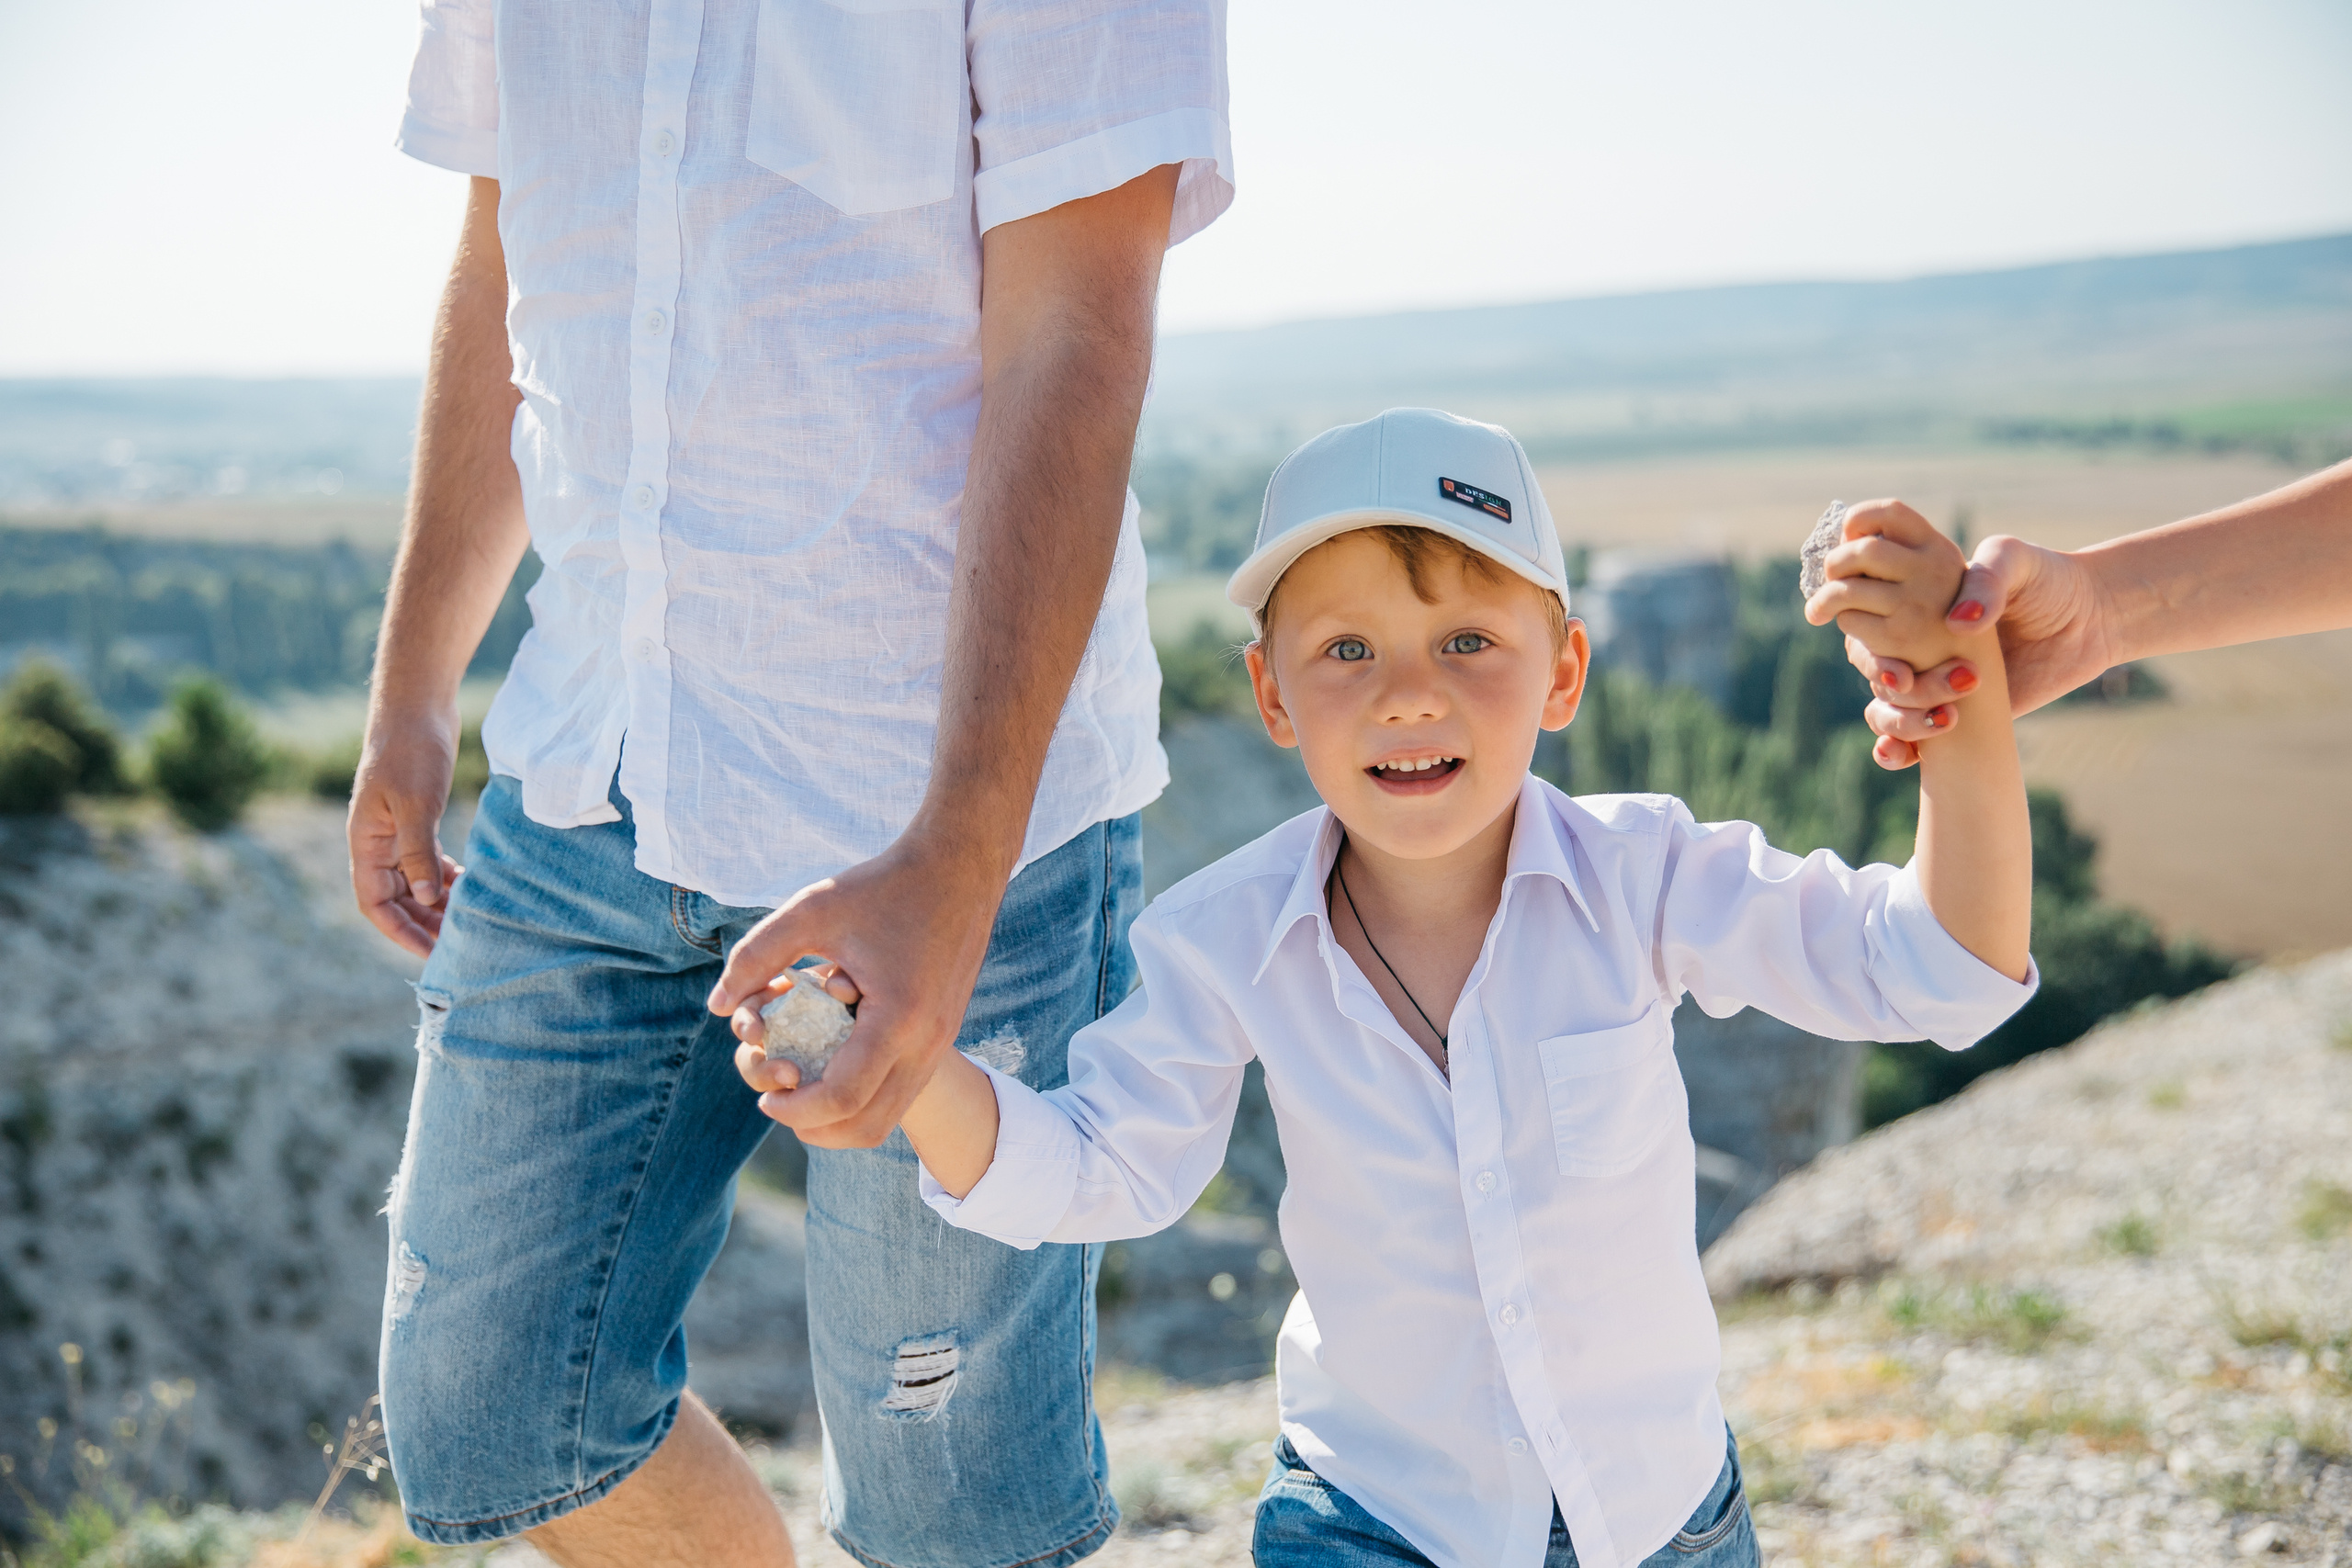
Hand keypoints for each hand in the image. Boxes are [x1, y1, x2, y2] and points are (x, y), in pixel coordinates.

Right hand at [348, 705, 465, 956]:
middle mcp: (377, 843)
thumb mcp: (416, 805)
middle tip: (457, 946)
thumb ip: (419, 853)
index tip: (429, 952)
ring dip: (437, 902)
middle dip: (422, 923)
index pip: (374, 903)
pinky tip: (469, 886)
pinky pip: (427, 861)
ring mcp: (396, 832)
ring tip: (468, 920)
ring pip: (414, 882)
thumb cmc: (411, 752)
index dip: (398, 931)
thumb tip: (429, 899)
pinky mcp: (417, 819)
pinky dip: (445, 876)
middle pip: (396, 898)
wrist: (418, 707)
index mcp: (365, 843)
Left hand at [708, 829, 1005, 1148]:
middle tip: (779, 1105)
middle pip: (868, 1127)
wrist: (960, 869)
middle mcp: (926, 1042)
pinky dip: (863, 1097)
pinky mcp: (943, 1036)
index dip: (796, 1109)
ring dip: (841, 1120)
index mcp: (896, 1017)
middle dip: (816, 1129)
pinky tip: (831, 1064)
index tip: (764, 1098)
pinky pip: (902, 1091)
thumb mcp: (812, 909)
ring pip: (889, 1117)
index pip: (842, 1096)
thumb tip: (717, 1005)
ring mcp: (940, 1043)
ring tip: (800, 1093)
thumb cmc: (883, 885)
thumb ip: (758, 955)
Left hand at [1803, 499, 1970, 670]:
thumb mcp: (1925, 574)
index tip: (1846, 536)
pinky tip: (1854, 628)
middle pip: (1863, 550)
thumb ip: (1893, 553)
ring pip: (1848, 587)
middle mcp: (1932, 569)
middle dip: (1835, 563)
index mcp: (1936, 547)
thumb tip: (1842, 539)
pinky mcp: (1900, 636)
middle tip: (1830, 578)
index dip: (1858, 519)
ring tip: (1821, 609)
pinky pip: (1849, 619)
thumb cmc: (1930, 613)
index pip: (1890, 511)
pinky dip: (1843, 622)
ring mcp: (1917, 603)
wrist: (1963, 663)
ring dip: (1827, 598)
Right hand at [1846, 533, 2114, 767]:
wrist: (2093, 619)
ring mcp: (1931, 678)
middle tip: (1914, 681)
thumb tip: (1957, 625)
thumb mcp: (2014, 560)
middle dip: (1886, 682)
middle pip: (1869, 667)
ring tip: (1946, 718)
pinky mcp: (1953, 712)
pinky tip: (1901, 755)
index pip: (1862, 620)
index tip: (1895, 662)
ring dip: (1898, 720)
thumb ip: (1985, 580)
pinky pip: (1908, 739)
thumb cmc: (2048, 578)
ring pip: (1883, 707)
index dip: (1864, 643)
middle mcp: (1913, 641)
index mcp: (1914, 601)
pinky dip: (1895, 751)